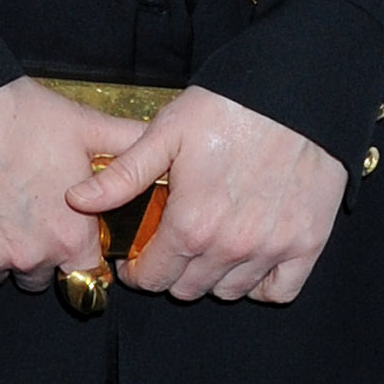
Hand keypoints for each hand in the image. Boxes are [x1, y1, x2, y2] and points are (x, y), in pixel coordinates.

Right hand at [0, 77, 147, 290]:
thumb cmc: (18, 116)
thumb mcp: (85, 128)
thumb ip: (129, 149)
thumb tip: (163, 154)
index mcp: (69, 238)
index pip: (88, 277)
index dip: (81, 256)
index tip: (71, 238)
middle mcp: (29, 258)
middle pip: (41, 276)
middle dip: (39, 253)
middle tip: (28, 211)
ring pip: (0, 272)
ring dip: (1, 251)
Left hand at [69, 89, 345, 305]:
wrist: (297, 92)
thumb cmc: (230, 107)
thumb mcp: (166, 133)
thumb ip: (123, 175)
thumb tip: (76, 200)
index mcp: (190, 224)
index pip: (152, 279)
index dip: (139, 270)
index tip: (139, 256)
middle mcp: (230, 247)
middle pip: (188, 289)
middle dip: (173, 271)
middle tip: (173, 243)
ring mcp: (271, 249)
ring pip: (229, 291)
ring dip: (213, 276)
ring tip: (209, 244)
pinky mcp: (306, 243)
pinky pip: (278, 290)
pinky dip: (261, 282)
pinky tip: (249, 258)